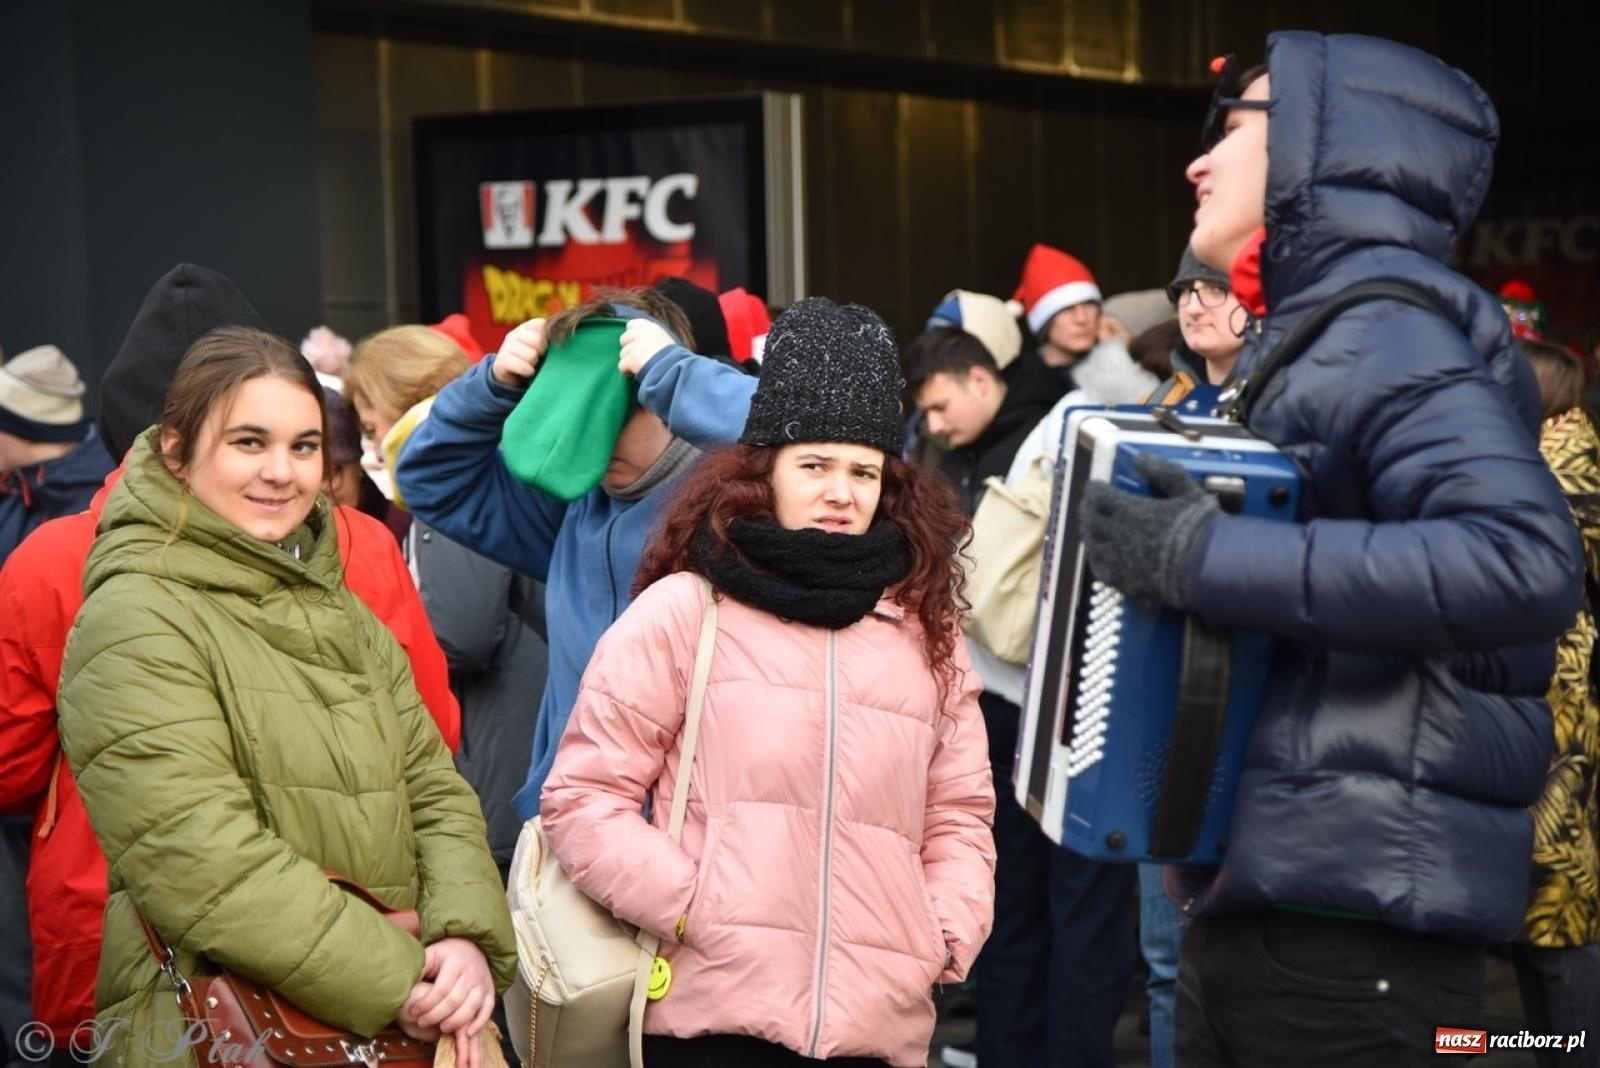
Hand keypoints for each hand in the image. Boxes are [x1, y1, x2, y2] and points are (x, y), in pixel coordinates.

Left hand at [402, 937, 495, 1067]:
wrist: (473, 946)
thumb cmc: (447, 954)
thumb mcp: (431, 954)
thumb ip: (420, 968)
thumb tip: (405, 984)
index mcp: (455, 963)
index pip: (440, 989)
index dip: (426, 1004)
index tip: (413, 1012)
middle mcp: (472, 973)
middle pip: (454, 1000)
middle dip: (436, 1015)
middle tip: (422, 1022)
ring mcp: (482, 983)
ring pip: (471, 1007)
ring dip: (456, 1022)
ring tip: (442, 1028)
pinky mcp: (490, 991)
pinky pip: (488, 1009)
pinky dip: (479, 1023)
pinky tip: (468, 1033)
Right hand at [491, 318, 548, 387]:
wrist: (509, 374)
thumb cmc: (531, 357)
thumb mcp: (540, 345)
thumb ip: (550, 338)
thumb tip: (567, 336)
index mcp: (526, 327)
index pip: (542, 324)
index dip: (549, 337)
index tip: (548, 346)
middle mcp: (515, 334)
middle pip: (538, 340)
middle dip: (542, 351)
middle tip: (540, 357)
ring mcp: (507, 346)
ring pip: (531, 355)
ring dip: (535, 363)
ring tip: (532, 364)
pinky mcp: (502, 361)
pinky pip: (523, 367)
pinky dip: (528, 371)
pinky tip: (528, 372)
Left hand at [618, 319, 675, 376]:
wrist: (675, 370)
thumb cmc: (675, 359)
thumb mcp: (665, 341)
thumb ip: (651, 338)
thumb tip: (641, 343)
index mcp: (651, 327)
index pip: (631, 325)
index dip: (632, 335)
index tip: (636, 344)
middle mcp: (642, 333)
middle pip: (624, 339)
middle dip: (629, 349)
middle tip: (638, 358)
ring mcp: (636, 346)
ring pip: (623, 354)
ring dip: (629, 362)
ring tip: (641, 367)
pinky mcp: (632, 358)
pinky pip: (622, 365)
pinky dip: (627, 371)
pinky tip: (636, 373)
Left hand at [1080, 452, 1218, 608]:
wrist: (1211, 570)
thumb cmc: (1201, 527)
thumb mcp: (1187, 491)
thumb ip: (1163, 472)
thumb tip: (1140, 457)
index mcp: (1130, 511)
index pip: (1098, 497)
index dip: (1094, 490)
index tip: (1096, 486)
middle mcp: (1118, 535)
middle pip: (1090, 521)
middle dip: (1088, 511)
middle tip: (1090, 506)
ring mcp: (1120, 561)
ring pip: (1092, 546)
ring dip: (1090, 535)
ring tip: (1094, 529)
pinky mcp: (1126, 583)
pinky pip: (1102, 570)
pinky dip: (1098, 559)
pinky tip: (1102, 556)